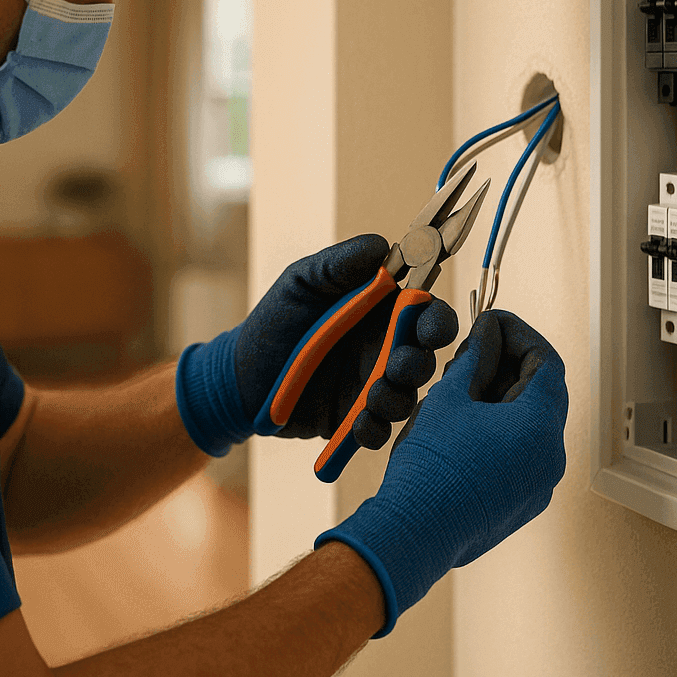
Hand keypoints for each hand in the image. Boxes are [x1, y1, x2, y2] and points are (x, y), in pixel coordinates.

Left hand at [174, 235, 458, 456]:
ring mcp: (371, 387)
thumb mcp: (301, 282)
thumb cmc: (276, 320)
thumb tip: (383, 246)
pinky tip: (358, 423)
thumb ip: (340, 264)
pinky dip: (374, 429)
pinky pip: (378, 431)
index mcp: (381, 312)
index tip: (429, 327)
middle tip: (398, 365)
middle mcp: (384, 350)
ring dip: (396, 398)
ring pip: (405, 397)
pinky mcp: (354, 420)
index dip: (437, 320)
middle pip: (424, 358)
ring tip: (372, 397)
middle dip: (418, 363)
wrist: (240, 376)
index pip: (425, 313)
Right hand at [316, 308, 567, 635]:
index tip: (490, 323)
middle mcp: (551, 458)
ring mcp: (539, 487)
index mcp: (540, 427)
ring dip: (502, 399)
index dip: (519, 335)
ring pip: (530, 427)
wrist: (414, 535)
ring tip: (461, 388)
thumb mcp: (449, 398)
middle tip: (472, 352)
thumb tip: (487, 333)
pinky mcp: (521, 505)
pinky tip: (463, 425)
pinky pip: (521, 457)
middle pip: (542, 395)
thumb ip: (475, 358)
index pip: (547, 362)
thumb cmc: (430, 465)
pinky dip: (500, 431)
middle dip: (509, 366)